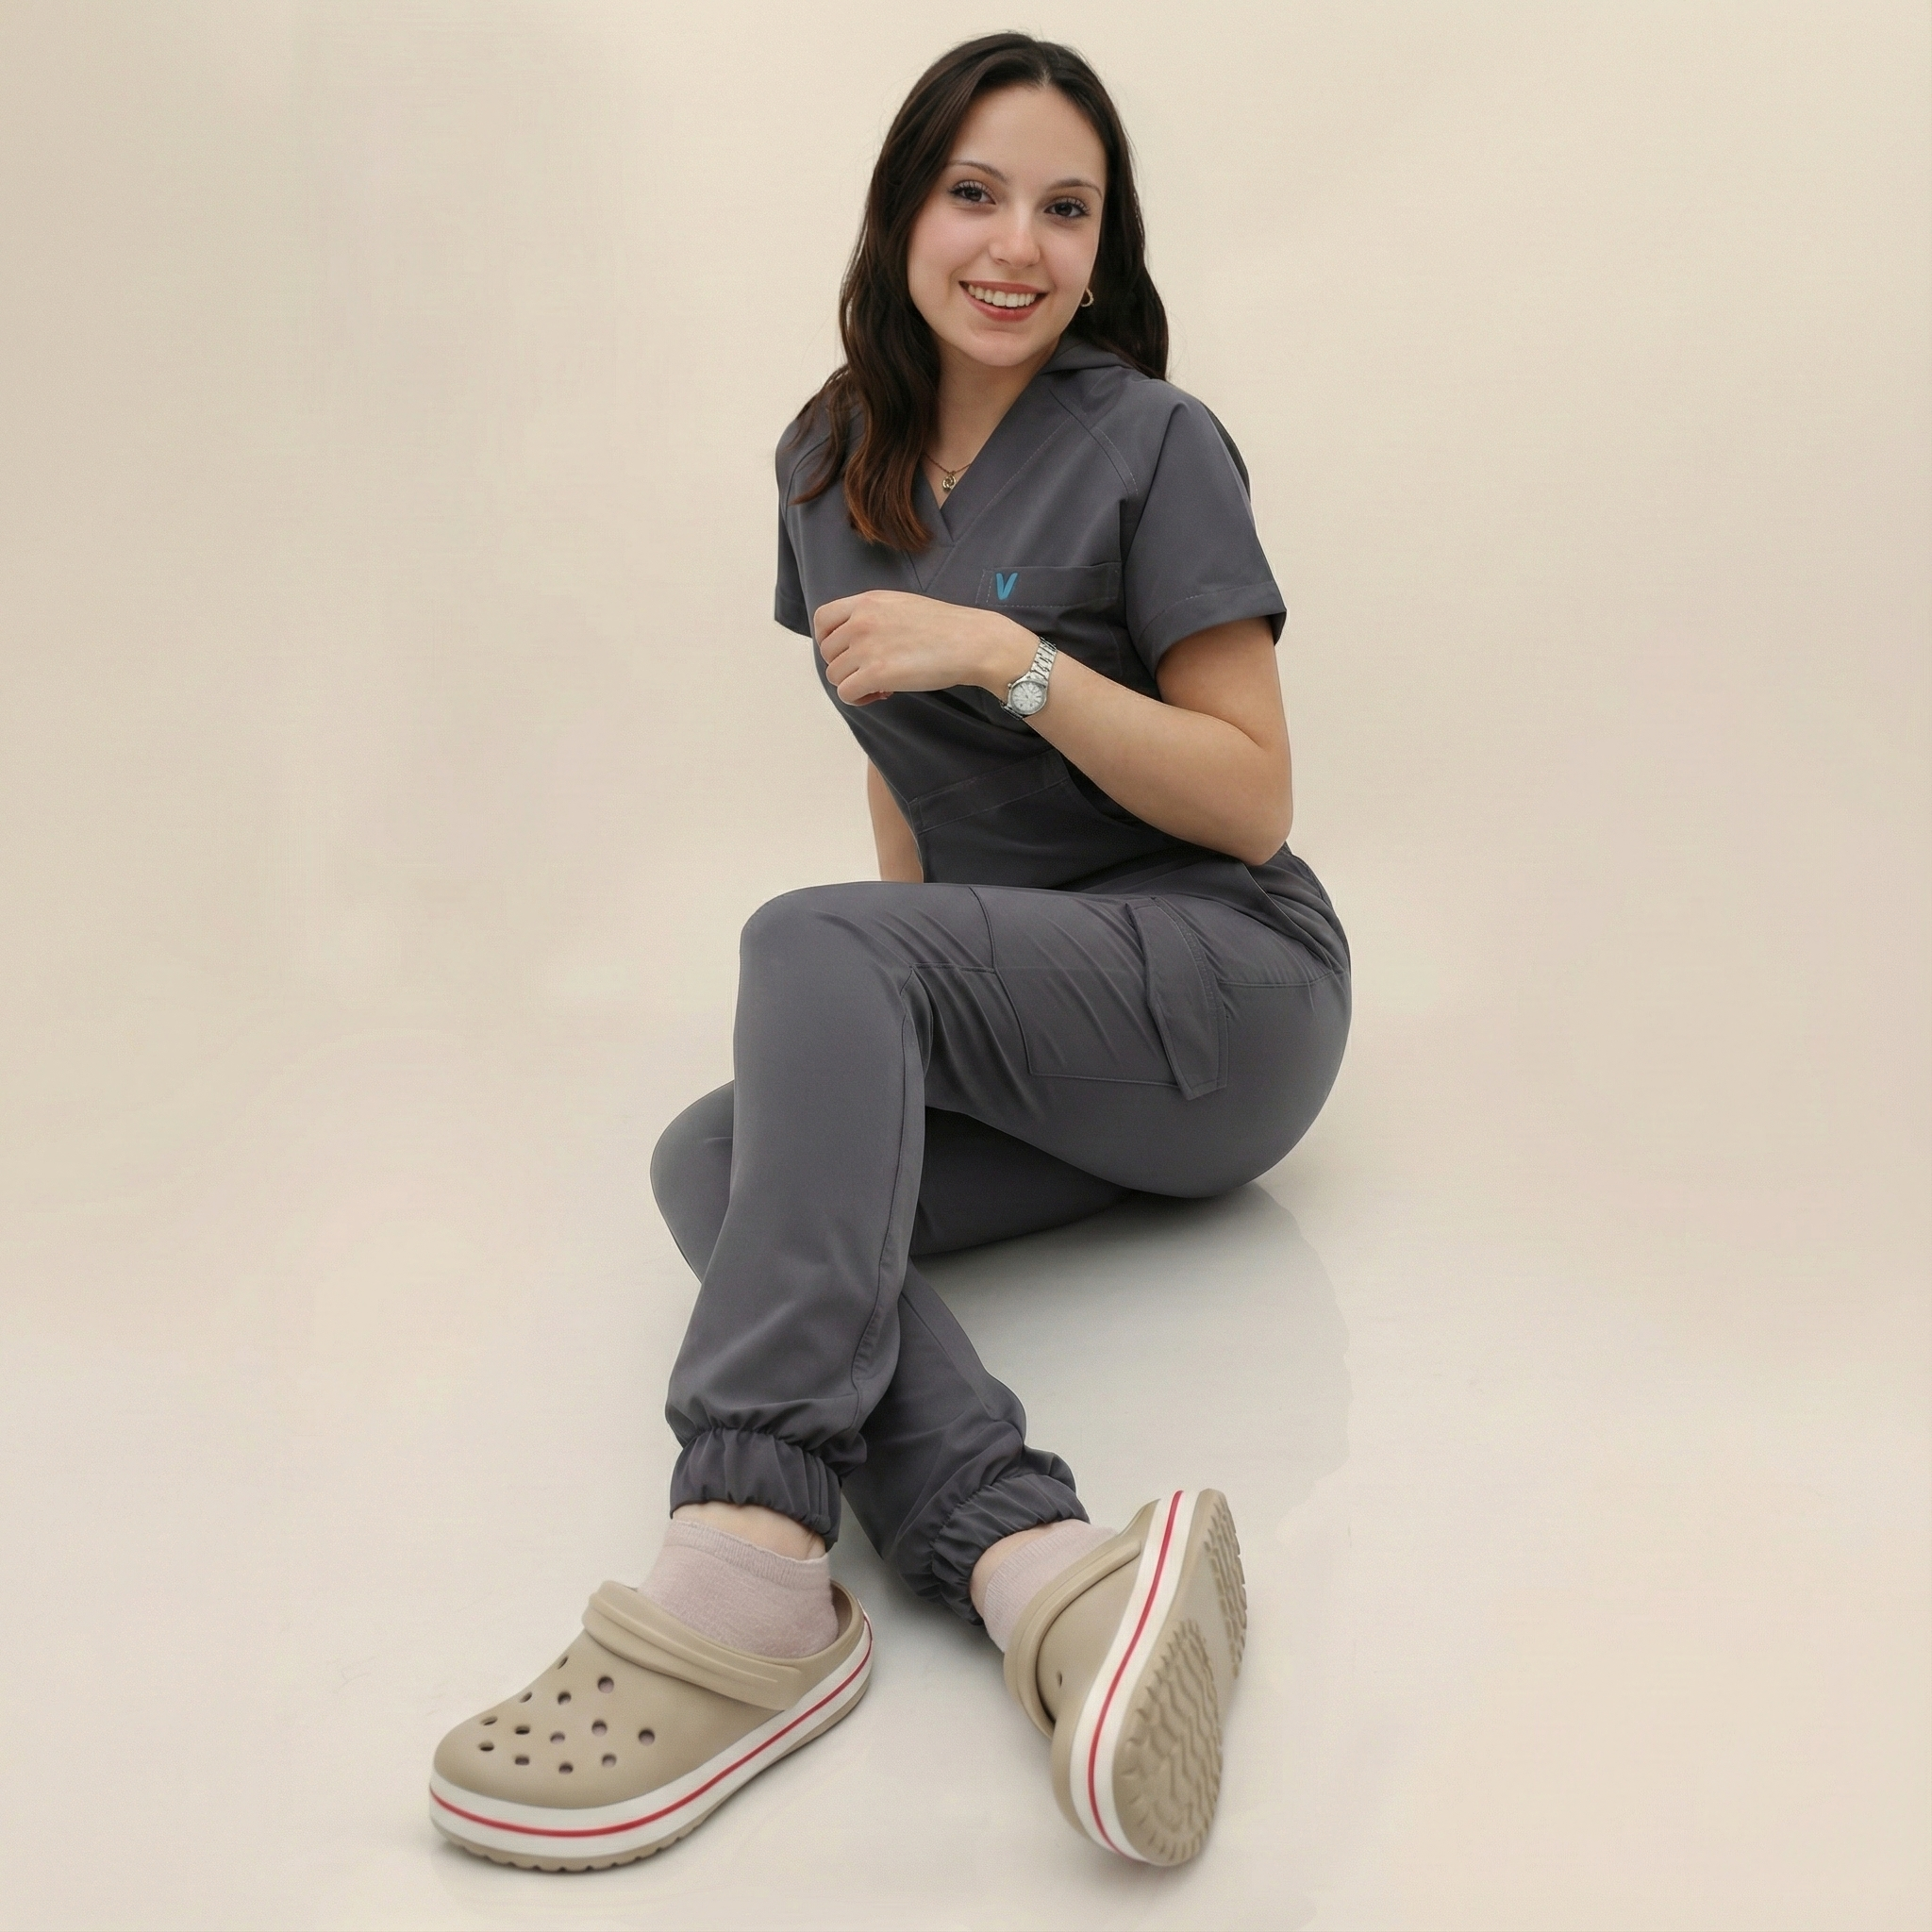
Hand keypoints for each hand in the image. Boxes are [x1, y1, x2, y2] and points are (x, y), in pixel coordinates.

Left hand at [814, 590, 1033, 706]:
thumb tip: (856, 641)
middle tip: (870, 673)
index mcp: (867, 601)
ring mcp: (866, 647)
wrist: (971, 642)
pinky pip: (846, 693)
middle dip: (845, 666)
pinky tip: (880, 695)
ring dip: (853, 684)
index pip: (823, 619)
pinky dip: (859, 699)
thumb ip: (874, 615)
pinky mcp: (876, 673)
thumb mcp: (902, 605)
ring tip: (879, 686)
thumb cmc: (945, 627)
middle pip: (827, 652)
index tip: (843, 652)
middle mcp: (860, 621)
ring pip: (834, 675)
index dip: (827, 639)